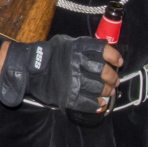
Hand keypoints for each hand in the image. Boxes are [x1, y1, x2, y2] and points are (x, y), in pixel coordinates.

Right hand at [0, 35, 121, 113]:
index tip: (119, 62)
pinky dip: (97, 104)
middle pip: (104, 71)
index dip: (114, 56)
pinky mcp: (69, 95)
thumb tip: (104, 51)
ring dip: (108, 91)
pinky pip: (88, 102)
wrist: (29, 69)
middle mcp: (78, 63)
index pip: (103, 50)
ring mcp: (73, 81)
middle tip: (115, 81)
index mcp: (78, 48)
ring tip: (110, 92)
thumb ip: (83, 46)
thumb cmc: (49, 54)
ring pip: (99, 87)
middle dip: (113, 77)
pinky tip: (100, 103)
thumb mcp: (66, 42)